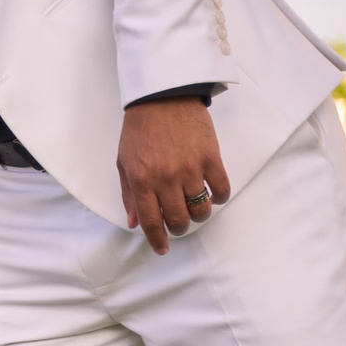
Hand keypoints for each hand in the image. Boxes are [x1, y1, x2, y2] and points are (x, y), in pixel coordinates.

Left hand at [116, 98, 228, 255]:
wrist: (162, 98)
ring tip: (195, 208)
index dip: (157, 240)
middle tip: (179, 222)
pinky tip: (213, 195)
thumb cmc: (140, 130)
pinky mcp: (211, 158)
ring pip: (201, 208)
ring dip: (199, 214)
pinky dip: (220, 197)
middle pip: (179, 219)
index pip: (150, 221)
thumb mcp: (124, 163)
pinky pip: (221, 189)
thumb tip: (134, 222)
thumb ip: (129, 195)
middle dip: (179, 227)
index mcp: (141, 181)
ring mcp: (190, 169)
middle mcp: (165, 179)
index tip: (162, 248)